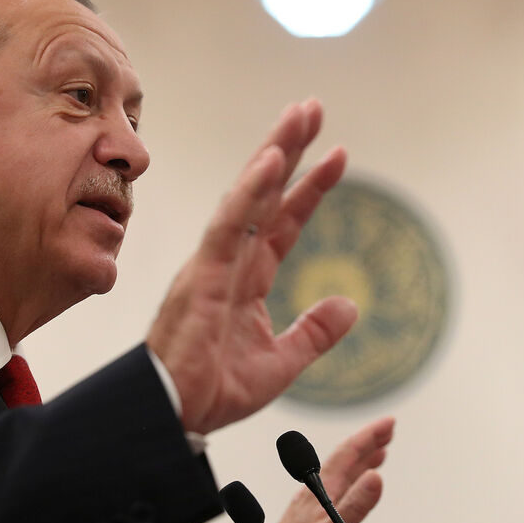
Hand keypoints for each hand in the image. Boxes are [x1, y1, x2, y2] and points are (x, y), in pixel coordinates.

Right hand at [146, 99, 354, 433]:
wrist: (173, 415)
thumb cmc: (212, 390)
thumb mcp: (281, 363)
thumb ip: (313, 333)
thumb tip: (350, 304)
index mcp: (246, 278)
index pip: (284, 222)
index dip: (311, 189)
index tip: (339, 155)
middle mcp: (229, 260)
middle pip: (265, 194)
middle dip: (289, 149)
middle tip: (312, 107)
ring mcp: (213, 263)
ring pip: (248, 197)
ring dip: (274, 153)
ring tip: (300, 116)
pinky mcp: (202, 275)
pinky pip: (229, 225)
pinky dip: (250, 191)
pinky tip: (272, 160)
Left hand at [259, 417, 393, 522]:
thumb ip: (355, 505)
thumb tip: (376, 476)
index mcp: (321, 489)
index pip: (348, 453)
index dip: (369, 436)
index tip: (389, 422)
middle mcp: (316, 490)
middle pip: (345, 459)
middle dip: (368, 443)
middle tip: (389, 430)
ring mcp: (314, 502)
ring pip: (342, 473)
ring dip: (361, 461)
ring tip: (380, 454)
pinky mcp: (313, 516)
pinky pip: (338, 488)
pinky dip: (352, 481)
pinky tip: (355, 488)